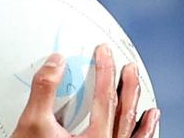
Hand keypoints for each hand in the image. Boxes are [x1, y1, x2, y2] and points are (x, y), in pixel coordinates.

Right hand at [11, 44, 159, 137]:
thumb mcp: (33, 123)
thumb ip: (44, 90)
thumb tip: (55, 64)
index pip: (105, 97)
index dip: (105, 70)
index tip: (104, 53)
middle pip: (124, 113)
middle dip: (128, 87)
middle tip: (129, 68)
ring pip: (132, 135)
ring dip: (141, 118)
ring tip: (150, 106)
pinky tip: (143, 133)